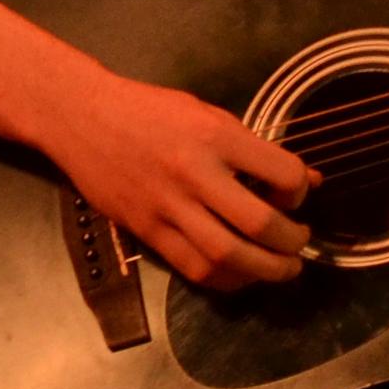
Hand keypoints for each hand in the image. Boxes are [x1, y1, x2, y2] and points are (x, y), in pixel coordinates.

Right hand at [36, 68, 319, 288]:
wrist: (80, 116)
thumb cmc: (149, 111)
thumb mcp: (208, 114)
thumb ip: (255, 149)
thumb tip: (309, 179)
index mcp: (215, 136)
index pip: (282, 174)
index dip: (300, 190)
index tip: (295, 195)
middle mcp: (193, 173)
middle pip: (259, 224)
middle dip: (292, 242)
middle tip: (300, 242)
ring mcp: (166, 206)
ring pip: (227, 256)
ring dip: (266, 270)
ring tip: (282, 267)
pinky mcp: (144, 230)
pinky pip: (193, 267)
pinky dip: (227, 278)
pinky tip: (241, 273)